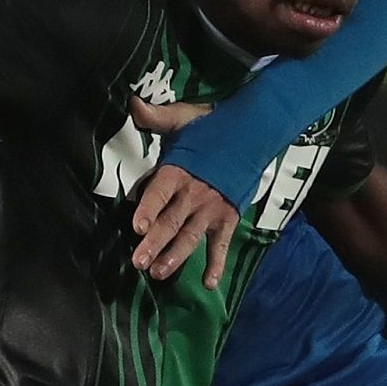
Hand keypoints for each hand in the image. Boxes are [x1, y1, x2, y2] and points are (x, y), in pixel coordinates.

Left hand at [127, 98, 237, 288]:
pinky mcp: (227, 219)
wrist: (254, 133)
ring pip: (190, 237)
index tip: (138, 226)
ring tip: (158, 273)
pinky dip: (216, 264)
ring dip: (175, 257)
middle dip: (154, 243)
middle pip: (171, 221)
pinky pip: (220, 245)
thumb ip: (156, 116)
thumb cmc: (212, 127)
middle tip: (138, 262)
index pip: (160, 191)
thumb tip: (132, 102)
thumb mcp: (183, 117)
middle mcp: (195, 193)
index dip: (148, 208)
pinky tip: (209, 284)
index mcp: (179, 170)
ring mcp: (212, 209)